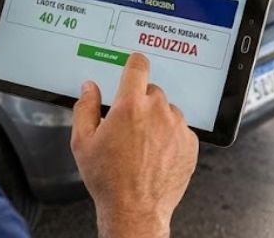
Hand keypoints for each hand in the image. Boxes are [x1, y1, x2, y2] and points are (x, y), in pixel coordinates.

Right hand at [72, 54, 197, 237]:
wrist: (135, 210)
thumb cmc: (108, 179)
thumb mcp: (83, 143)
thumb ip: (85, 108)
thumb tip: (89, 89)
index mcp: (130, 105)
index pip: (138, 66)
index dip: (135, 63)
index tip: (135, 64)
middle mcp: (158, 110)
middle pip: (151, 91)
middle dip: (141, 102)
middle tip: (129, 126)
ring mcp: (177, 126)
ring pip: (167, 111)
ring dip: (157, 120)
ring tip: (142, 145)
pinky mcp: (190, 142)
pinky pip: (180, 129)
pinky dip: (170, 137)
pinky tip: (156, 155)